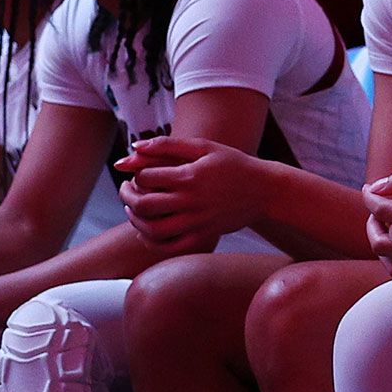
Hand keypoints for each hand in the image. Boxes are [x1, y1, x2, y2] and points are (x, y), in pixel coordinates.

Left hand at [115, 133, 259, 254]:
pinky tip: (146, 231)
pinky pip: (171, 247)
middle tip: (126, 190)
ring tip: (133, 210)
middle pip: (145, 205)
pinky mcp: (204, 235)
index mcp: (190, 176)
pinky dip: (152, 242)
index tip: (137, 171)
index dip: (136, 173)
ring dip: (136, 221)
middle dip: (128, 197)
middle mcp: (192, 201)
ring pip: (154, 230)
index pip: (147, 177)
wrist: (265, 190)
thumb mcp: (203, 147)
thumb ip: (168, 145)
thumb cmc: (232, 164)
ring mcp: (198, 221)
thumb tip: (134, 147)